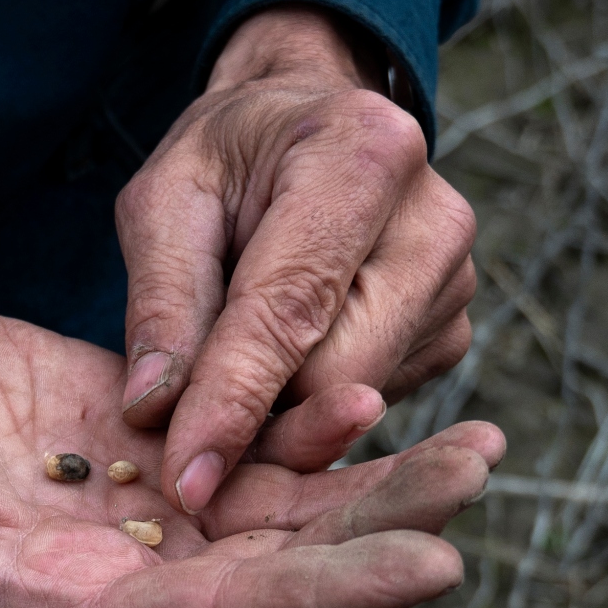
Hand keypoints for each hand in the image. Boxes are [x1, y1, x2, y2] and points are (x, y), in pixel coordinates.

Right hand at [0, 258, 501, 607]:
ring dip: (373, 499)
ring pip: (279, 528)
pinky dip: (323, 443)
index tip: (424, 568)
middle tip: (471, 499)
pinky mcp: (152, 460)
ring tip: (480, 451)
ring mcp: (139, 528)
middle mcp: (112, 585)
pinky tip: (394, 406)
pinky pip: (257, 462)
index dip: (312, 598)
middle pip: (266, 585)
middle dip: (370, 548)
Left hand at [115, 5, 478, 515]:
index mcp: (364, 157)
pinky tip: (284, 353)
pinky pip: (366, 406)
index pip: (292, 311)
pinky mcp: (449, 336)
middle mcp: (433, 222)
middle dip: (256, 418)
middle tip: (182, 426)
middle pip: (336, 376)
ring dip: (279, 412)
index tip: (186, 480)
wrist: (303, 127)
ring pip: (351, 404)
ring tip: (234, 355)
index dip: (233, 403)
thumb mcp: (165, 202)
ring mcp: (455, 285)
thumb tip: (152, 411)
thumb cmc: (227, 158)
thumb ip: (159, 304)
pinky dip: (310, 405)